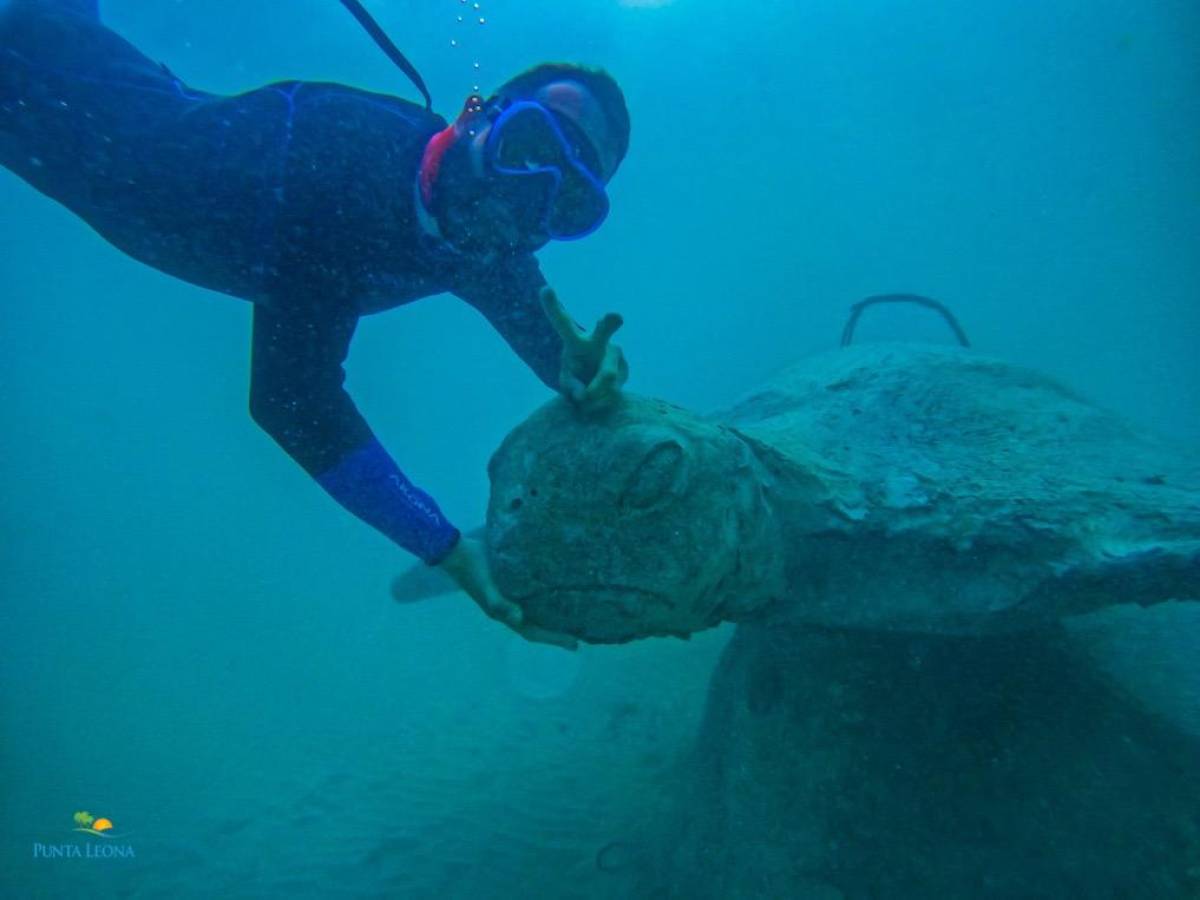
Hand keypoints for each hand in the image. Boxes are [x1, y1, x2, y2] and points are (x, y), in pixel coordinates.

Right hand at [437, 536, 578, 649]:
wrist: (457, 551)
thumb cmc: (473, 568)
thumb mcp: (486, 586)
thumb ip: (500, 603)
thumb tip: (519, 618)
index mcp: (502, 614)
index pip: (533, 632)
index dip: (553, 639)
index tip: (575, 644)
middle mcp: (507, 609)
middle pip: (536, 626)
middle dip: (556, 633)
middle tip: (579, 636)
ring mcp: (507, 597)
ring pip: (533, 614)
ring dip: (550, 618)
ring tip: (571, 618)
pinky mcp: (508, 584)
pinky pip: (529, 598)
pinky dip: (542, 601)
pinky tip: (553, 594)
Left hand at [539, 286, 628, 412]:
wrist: (603, 386)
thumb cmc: (578, 377)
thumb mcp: (567, 381)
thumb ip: (570, 387)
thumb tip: (582, 394)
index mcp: (575, 340)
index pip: (562, 322)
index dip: (552, 306)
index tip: (544, 289)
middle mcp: (598, 339)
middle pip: (604, 328)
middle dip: (609, 322)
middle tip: (614, 316)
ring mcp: (615, 352)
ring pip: (608, 375)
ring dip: (596, 393)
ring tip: (588, 397)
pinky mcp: (625, 368)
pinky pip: (614, 390)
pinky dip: (604, 400)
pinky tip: (601, 397)